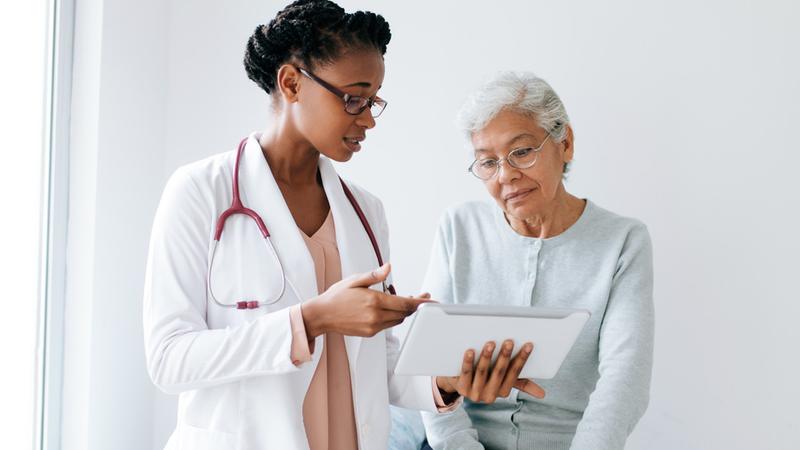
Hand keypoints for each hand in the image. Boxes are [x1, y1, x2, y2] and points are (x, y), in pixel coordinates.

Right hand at [302, 263, 431, 337]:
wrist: (322, 315)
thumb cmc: (337, 295)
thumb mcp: (355, 280)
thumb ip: (374, 275)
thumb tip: (388, 267)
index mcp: (374, 301)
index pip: (405, 304)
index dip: (421, 303)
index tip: (431, 300)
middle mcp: (376, 316)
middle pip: (404, 313)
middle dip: (415, 306)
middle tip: (422, 297)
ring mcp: (373, 326)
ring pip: (397, 320)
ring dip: (404, 311)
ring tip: (406, 300)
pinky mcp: (370, 333)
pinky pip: (388, 325)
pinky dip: (393, 317)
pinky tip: (390, 308)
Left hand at [436, 340, 545, 402]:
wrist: (457, 383)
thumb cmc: (485, 377)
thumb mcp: (503, 381)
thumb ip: (521, 384)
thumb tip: (543, 395)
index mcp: (503, 392)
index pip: (515, 374)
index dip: (522, 359)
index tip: (528, 344)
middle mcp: (490, 396)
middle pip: (499, 373)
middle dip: (505, 356)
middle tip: (509, 341)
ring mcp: (474, 393)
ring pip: (482, 373)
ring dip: (487, 357)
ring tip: (490, 342)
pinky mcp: (461, 388)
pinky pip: (466, 373)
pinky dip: (468, 361)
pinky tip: (470, 350)